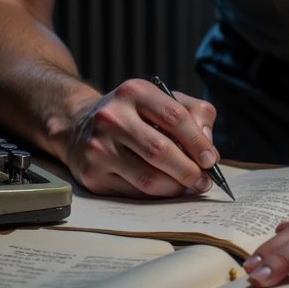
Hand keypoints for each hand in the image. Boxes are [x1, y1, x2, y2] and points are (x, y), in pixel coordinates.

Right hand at [66, 78, 218, 197]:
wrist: (78, 125)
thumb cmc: (131, 114)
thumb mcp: (160, 100)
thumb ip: (194, 114)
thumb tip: (209, 148)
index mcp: (134, 92)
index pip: (174, 117)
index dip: (197, 141)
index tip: (211, 160)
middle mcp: (112, 117)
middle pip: (160, 151)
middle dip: (189, 171)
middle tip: (204, 182)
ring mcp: (99, 147)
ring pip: (148, 177)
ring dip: (175, 187)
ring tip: (188, 187)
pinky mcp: (93, 174)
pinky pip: (134, 192)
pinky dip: (155, 195)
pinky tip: (164, 189)